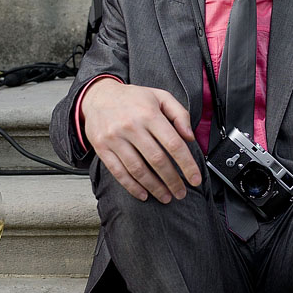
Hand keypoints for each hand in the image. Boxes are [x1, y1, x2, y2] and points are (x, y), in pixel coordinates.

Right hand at [81, 79, 201, 203]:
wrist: (98, 95)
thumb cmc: (133, 98)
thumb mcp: (160, 97)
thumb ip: (179, 114)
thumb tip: (190, 137)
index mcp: (149, 114)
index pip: (173, 143)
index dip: (187, 164)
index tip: (195, 178)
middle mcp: (131, 126)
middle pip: (157, 160)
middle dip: (172, 180)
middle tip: (181, 193)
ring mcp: (114, 138)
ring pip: (138, 169)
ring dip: (154, 187)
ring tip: (166, 197)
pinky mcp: (102, 148)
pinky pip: (118, 172)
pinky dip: (132, 186)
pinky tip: (143, 194)